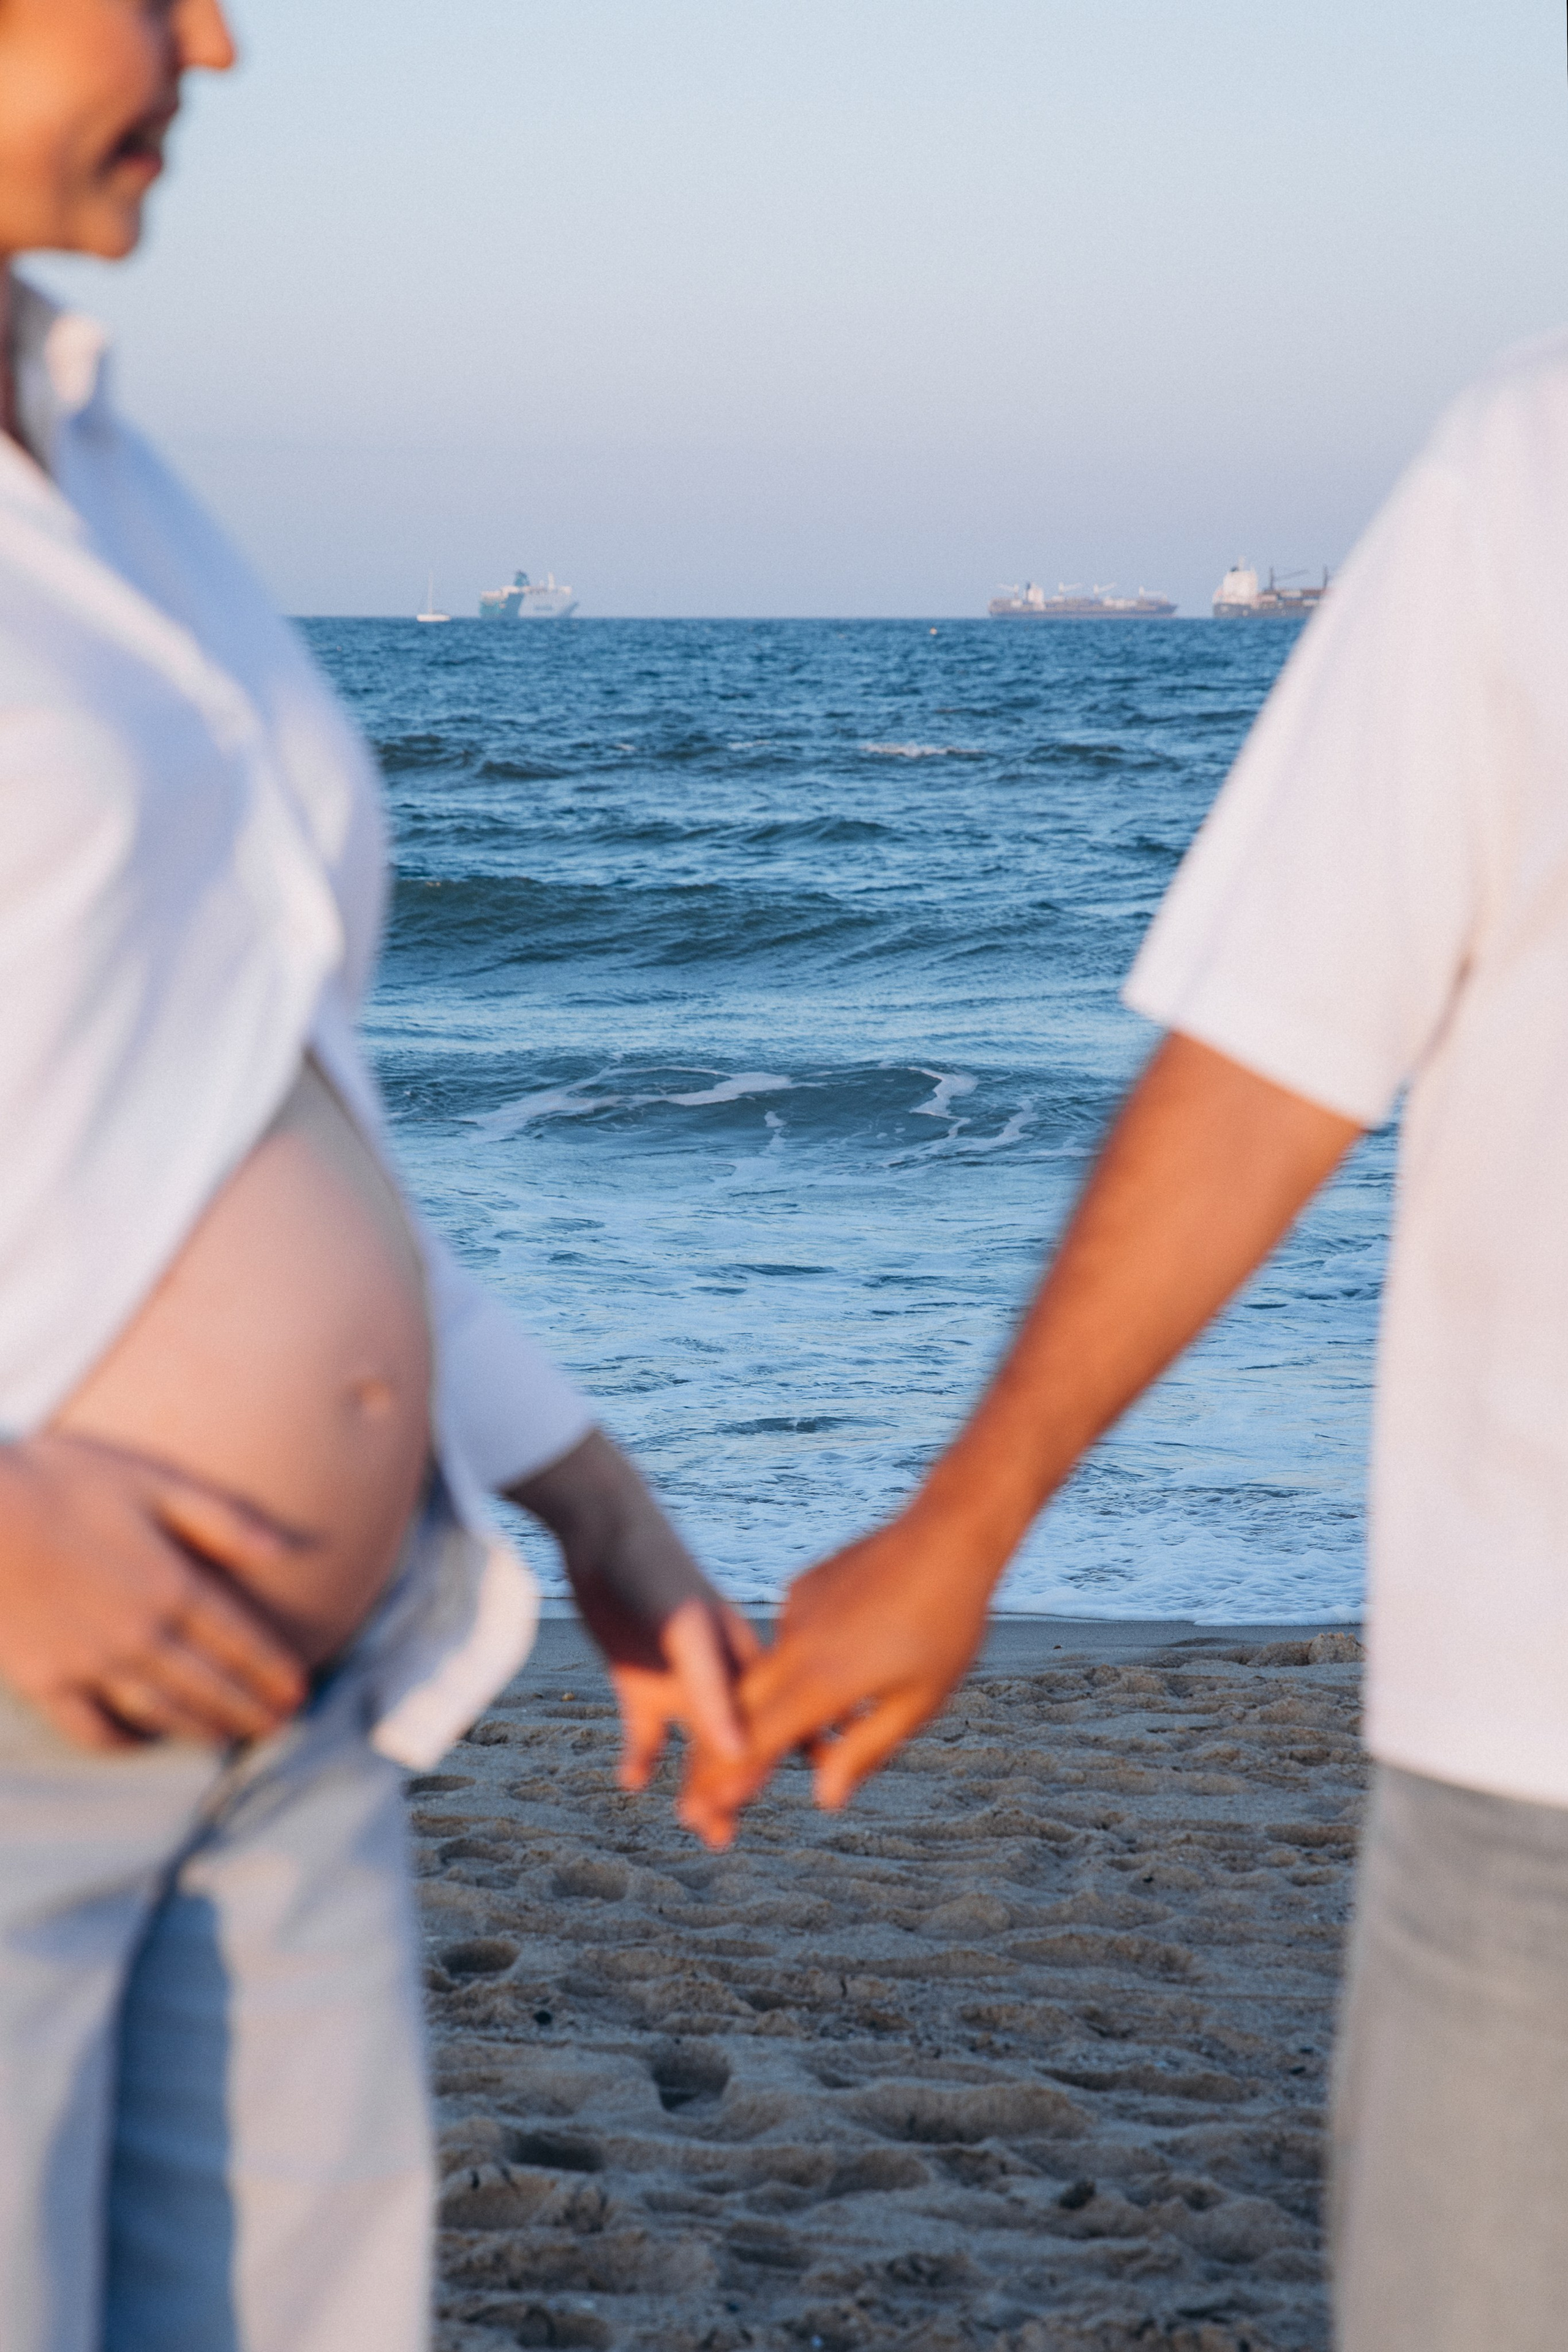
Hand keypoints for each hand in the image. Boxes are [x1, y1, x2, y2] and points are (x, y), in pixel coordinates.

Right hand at [0, 1430, 309, 1750]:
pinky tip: (141, 1743)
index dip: (273, 1669)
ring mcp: (93, 1663)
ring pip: (163, 1711)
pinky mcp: (45, 1680)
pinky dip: (123, 1743)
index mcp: (174, 1585)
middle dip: (250, 1707)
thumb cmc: (62, 1481)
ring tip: (230, 1739)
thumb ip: (224, 1520)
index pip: (241, 1640)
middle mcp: (142, 1634)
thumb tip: (289, 1547)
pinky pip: (93, 1728)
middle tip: (280, 1726)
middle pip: (211, 1684)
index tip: (299, 1691)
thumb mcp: (155, 1482)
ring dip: (202, 1728)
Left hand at [507, 1429, 760, 1844]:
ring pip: (697, 1749)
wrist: (601, 1530)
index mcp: (742, 1662)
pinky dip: (643, 1759)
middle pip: (736, 1745)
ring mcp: (678, 1680)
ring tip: (703, 1834)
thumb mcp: (684, 1631)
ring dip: (698, 1788)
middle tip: (722, 1837)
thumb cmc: (654, 1572)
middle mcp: (716, 1676)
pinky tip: (632, 1783)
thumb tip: (740, 1755)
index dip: (774, 1763)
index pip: (770, 1724)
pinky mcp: (639, 1680)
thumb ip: (709, 1689)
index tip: (782, 1802)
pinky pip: (647, 1733)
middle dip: (737, 1789)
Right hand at [684, 1502, 994, 1844]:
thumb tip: (825, 1799)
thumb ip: (865, 1752)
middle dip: (715, 1756)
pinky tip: (845, 1673)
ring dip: (770, 1716)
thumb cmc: (946, 1627)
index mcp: (823, 1681)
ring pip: (765, 1677)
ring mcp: (797, 1611)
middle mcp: (797, 1646)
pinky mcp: (805, 1587)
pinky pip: (790, 1642)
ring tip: (804, 1745)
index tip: (694, 1812)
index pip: (755, 1742)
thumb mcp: (918, 1703)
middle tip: (696, 1798)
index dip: (723, 1782)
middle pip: (739, 1711)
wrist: (948, 1534)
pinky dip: (801, 1671)